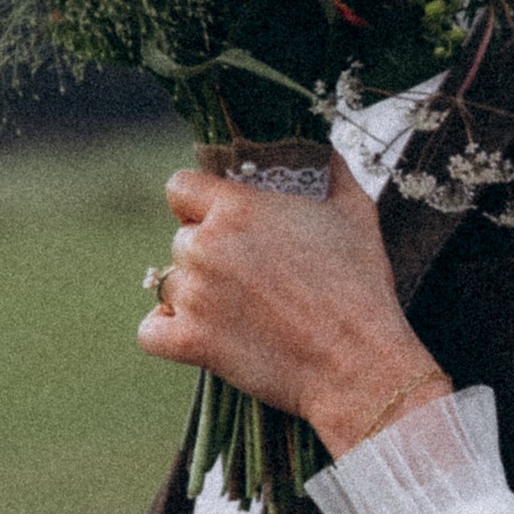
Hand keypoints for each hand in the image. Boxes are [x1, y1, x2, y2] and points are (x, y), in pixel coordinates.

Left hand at [137, 154, 448, 452]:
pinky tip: (197, 333)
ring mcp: (195, 296)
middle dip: (209, 256)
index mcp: (237, 207)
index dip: (198, 204)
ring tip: (239, 311)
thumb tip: (324, 149)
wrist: (359, 364)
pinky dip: (168, 333)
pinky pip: (150, 332)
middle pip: (181, 241)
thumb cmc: (362, 287)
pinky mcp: (192, 342)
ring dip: (195, 295)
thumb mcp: (357, 213)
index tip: (218, 220)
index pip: (179, 187)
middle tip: (250, 278)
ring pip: (170, 284)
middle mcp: (206, 246)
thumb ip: (333, 171)